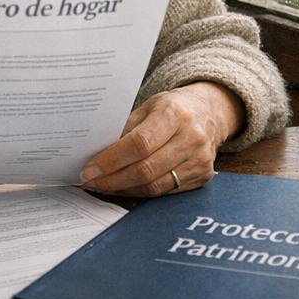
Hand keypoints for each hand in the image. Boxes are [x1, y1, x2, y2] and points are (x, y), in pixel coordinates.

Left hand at [78, 82, 242, 196]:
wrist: (209, 112)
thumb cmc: (172, 108)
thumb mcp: (148, 106)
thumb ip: (125, 128)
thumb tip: (95, 153)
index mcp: (175, 113)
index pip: (139, 143)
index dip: (111, 160)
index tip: (89, 169)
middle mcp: (191, 137)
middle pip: (146, 169)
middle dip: (112, 179)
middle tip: (90, 182)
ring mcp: (200, 159)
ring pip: (154, 186)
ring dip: (123, 189)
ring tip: (102, 186)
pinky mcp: (203, 176)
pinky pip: (165, 192)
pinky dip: (140, 192)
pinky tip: (124, 187)